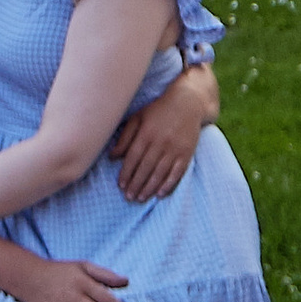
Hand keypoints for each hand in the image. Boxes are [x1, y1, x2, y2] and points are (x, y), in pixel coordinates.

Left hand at [110, 70, 213, 202]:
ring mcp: (174, 148)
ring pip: (160, 173)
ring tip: (141, 198)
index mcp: (146, 133)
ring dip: (149, 188)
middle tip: (129, 197)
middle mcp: (160, 142)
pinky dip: (168, 184)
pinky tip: (160, 194)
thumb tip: (112, 156)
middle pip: (145, 168)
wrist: (188, 102)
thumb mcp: (138, 117)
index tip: (121, 185)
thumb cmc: (159, 110)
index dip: (126, 173)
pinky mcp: (186, 153)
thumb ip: (125, 137)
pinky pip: (177, 173)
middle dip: (136, 184)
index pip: (133, 158)